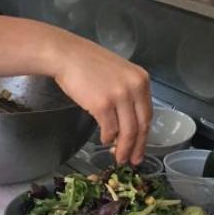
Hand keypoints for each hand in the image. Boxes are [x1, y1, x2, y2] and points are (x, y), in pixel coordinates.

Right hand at [51, 35, 151, 164]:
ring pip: (127, 131)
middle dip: (137, 146)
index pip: (148, 113)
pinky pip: (109, 129)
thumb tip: (128, 120)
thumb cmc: (87, 62)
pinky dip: (107, 138)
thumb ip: (128, 92)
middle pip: (141, 125)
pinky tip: (104, 140)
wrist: (66, 55)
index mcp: (141, 79)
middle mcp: (134, 87)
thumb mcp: (118, 72)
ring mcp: (119, 96)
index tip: (141, 147)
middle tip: (133, 160)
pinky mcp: (102, 104)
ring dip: (122, 147)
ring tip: (118, 157)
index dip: (145, 135)